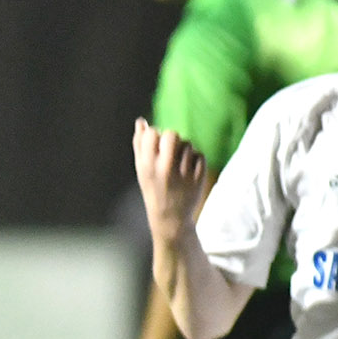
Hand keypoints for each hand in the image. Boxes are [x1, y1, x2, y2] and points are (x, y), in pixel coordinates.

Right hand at [133, 119, 206, 242]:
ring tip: (179, 163)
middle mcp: (165, 168)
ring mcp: (183, 173)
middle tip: (170, 151)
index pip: (153, 133)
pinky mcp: (199, 176)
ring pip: (188, 144)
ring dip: (184, 150)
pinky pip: (199, 155)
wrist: (170, 217)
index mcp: (148, 165)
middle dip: (171, 140)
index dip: (155, 136)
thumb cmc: (152, 189)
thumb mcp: (141, 169)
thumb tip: (141, 121)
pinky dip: (195, 160)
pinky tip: (189, 170)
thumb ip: (139, 144)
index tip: (155, 146)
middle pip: (172, 135)